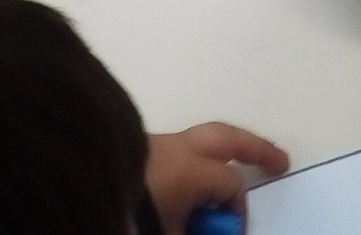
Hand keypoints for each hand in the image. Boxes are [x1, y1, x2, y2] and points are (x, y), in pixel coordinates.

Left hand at [145, 123, 289, 233]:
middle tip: (279, 161)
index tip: (233, 226)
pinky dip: (198, 153)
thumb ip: (204, 228)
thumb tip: (226, 223)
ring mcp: (154, 143)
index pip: (230, 183)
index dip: (238, 207)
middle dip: (255, 148)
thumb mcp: (173, 232)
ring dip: (224, 148)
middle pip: (226, 138)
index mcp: (186, 170)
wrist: (81, 203)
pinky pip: (180, 143)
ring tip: (241, 162)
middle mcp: (174, 148)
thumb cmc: (133, 217)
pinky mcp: (138, 147)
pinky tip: (200, 170)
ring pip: (200, 135)